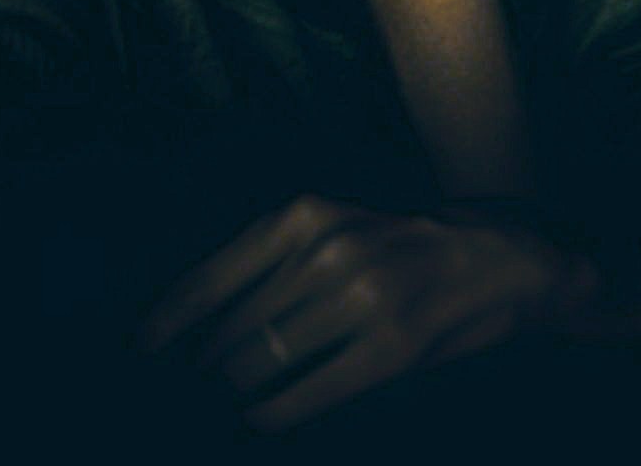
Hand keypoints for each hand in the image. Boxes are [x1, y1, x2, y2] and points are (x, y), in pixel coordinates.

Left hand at [137, 194, 591, 432]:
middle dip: (198, 371)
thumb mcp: (337, 226)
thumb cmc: (403, 244)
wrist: (501, 257)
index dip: (168, 323)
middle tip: (176, 397)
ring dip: (229, 395)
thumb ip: (276, 261)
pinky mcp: (393, 346)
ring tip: (210, 412)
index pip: (212, 277)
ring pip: (264, 361)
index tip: (138, 353)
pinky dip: (273, 413)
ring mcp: (364, 298)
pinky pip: (311, 391)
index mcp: (307, 216)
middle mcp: (330, 251)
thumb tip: (204, 323)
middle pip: (233, 330)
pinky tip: (256, 423)